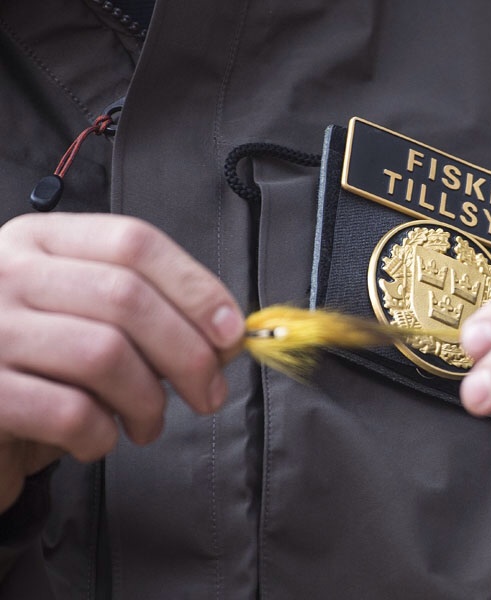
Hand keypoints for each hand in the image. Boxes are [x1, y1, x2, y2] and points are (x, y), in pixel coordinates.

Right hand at [0, 214, 244, 511]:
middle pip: (127, 297)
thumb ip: (144, 314)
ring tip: (149, 423)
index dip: (196, 288)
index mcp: (41, 242)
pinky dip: (102, 435)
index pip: (134, 243)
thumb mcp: (84, 318)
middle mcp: (7, 273)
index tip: (230, 333)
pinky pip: (70, 411)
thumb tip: (224, 336)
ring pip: (104, 353)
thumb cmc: (34, 366)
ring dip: (148, 400)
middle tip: (209, 393)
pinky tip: (98, 440)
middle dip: (188, 354)